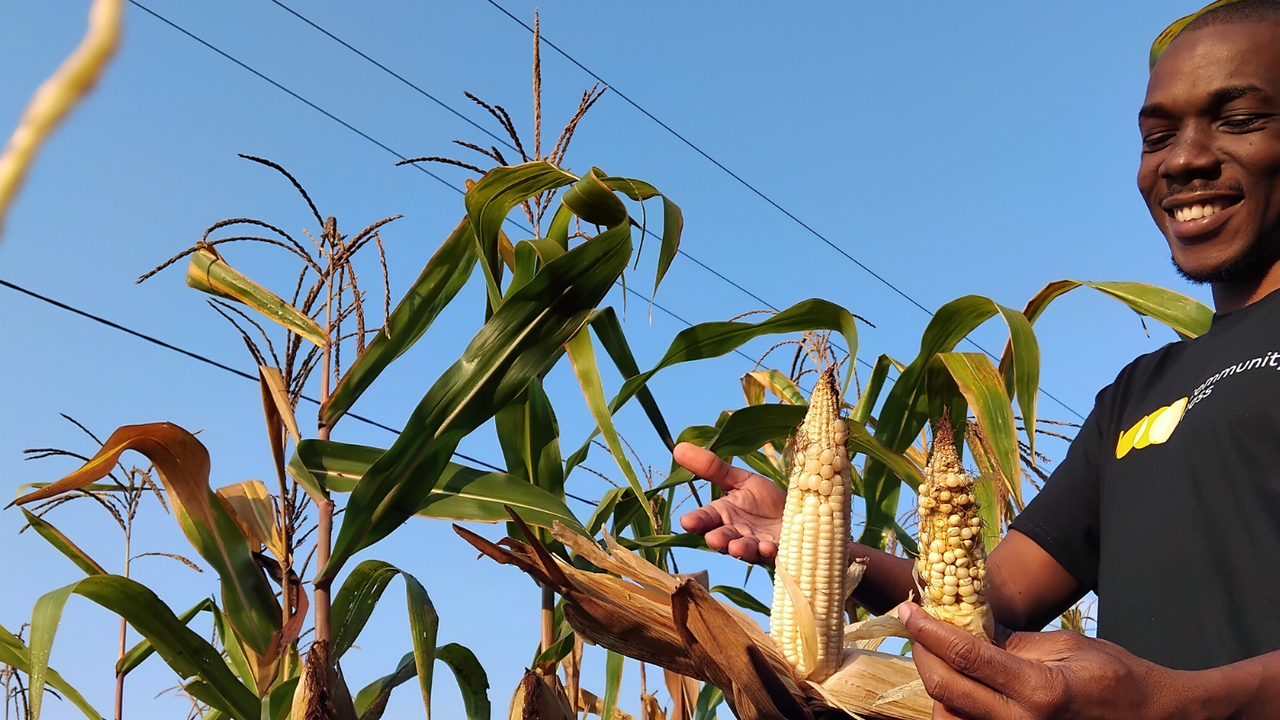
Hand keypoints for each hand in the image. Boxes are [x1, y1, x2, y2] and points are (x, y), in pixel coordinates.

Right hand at [672, 442, 785, 562]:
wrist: (798, 513)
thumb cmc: (763, 499)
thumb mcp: (738, 478)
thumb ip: (711, 467)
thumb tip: (678, 447)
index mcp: (722, 514)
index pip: (705, 518)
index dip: (696, 521)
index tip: (687, 522)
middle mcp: (736, 533)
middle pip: (723, 538)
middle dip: (718, 539)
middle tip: (712, 539)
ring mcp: (755, 545)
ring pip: (745, 550)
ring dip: (740, 549)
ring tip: (736, 547)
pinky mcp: (777, 552)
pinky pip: (772, 554)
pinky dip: (769, 551)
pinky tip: (768, 546)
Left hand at [898, 601, 1183, 719]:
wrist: (1153, 718)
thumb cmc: (1115, 677)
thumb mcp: (1065, 647)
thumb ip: (1011, 643)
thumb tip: (962, 627)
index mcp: (1040, 691)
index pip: (966, 657)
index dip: (929, 632)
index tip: (908, 610)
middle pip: (945, 691)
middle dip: (923, 656)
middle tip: (916, 629)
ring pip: (950, 717)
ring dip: (935, 684)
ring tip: (936, 653)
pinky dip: (954, 705)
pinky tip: (956, 682)